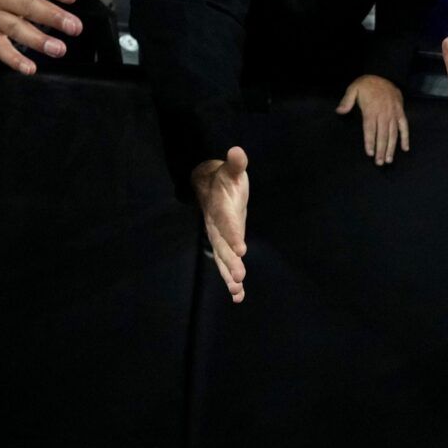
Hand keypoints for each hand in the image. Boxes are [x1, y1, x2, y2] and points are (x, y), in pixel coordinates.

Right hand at [191, 148, 250, 302]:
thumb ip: (235, 163)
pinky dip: (231, 280)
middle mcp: (216, 226)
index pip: (226, 222)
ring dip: (228, 275)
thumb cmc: (223, 177)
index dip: (232, 234)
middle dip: (230, 262)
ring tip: (236, 291)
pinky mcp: (223, 245)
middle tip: (239, 277)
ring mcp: (218, 237)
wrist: (206, 184)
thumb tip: (237, 151)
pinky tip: (238, 296)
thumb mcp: (230, 170)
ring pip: (222, 259)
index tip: (241, 249)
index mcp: (219, 208)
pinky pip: (225, 264)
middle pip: (222, 246)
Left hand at [336, 74, 408, 165]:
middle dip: (380, 150)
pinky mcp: (400, 112)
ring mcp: (393, 114)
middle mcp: (383, 114)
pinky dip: (405, 138)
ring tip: (389, 159)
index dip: (370, 142)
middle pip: (382, 135)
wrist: (384, 74)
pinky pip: (404, 127)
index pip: (370, 129)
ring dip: (391, 148)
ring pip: (393, 134)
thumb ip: (347, 101)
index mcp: (371, 110)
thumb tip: (339, 111)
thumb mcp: (354, 88)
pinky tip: (404, 148)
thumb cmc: (367, 83)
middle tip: (379, 162)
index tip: (369, 153)